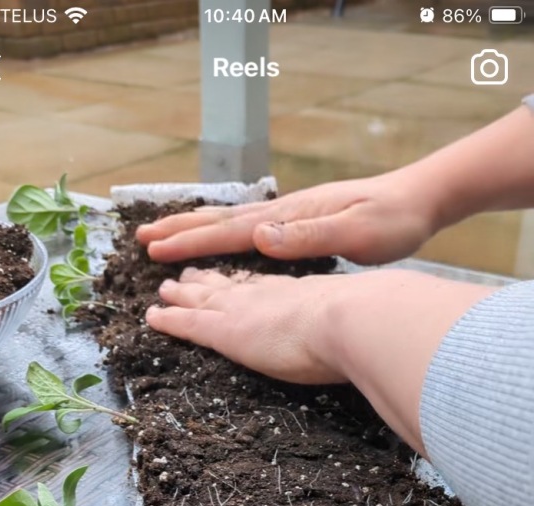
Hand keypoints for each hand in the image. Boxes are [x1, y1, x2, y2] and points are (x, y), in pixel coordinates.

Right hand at [136, 167, 438, 264]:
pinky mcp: (302, 223)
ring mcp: (292, 216)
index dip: (190, 241)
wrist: (420, 199)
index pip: (230, 231)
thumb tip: (260, 234)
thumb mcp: (355, 234)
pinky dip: (224, 232)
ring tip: (166, 234)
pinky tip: (222, 238)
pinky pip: (250, 229)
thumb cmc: (393, 222)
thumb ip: (308, 235)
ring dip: (196, 229)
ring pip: (232, 222)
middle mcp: (284, 213)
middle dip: (180, 230)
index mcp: (290, 217)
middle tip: (141, 238)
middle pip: (221, 220)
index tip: (155, 250)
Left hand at [147, 268, 494, 453]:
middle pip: (230, 284)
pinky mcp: (229, 331)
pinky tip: (152, 317)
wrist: (357, 320)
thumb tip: (377, 337)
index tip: (236, 277)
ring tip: (164, 290)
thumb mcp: (362, 320)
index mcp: (301, 293)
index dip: (246, 282)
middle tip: (187, 276)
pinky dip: (169, 319)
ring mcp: (246, 310)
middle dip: (207, 280)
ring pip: (203, 299)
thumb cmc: (371, 324)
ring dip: (182, 295)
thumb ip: (356, 326)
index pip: (266, 285)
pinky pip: (189, 323)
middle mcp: (269, 295)